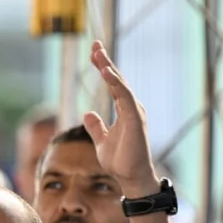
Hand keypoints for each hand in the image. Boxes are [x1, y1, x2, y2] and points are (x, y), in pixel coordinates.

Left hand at [82, 41, 159, 196]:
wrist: (131, 177)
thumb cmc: (120, 161)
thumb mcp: (102, 141)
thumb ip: (96, 127)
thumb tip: (88, 114)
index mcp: (124, 110)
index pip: (113, 84)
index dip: (104, 67)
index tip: (94, 52)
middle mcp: (131, 107)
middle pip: (117, 79)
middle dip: (106, 61)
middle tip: (95, 45)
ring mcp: (134, 112)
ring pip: (121, 84)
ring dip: (110, 68)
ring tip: (98, 54)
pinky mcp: (135, 119)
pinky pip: (125, 96)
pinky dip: (116, 83)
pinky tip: (106, 72)